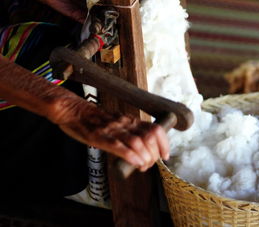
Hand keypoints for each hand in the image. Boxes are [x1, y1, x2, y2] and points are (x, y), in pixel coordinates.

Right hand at [53, 97, 169, 171]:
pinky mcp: (100, 137)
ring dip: (145, 157)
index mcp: (131, 121)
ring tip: (144, 166)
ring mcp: (113, 130)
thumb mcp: (118, 123)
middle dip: (154, 154)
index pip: (155, 129)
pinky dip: (131, 156)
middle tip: (150, 164)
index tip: (165, 156)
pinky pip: (119, 146)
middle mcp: (125, 124)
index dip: (164, 143)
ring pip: (138, 142)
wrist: (74, 111)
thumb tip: (145, 148)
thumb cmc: (95, 120)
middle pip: (149, 138)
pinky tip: (136, 164)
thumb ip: (130, 133)